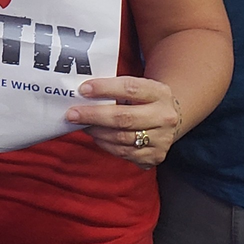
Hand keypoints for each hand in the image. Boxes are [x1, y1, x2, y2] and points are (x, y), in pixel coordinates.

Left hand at [65, 75, 184, 166]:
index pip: (130, 88)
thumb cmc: (145, 100)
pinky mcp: (155, 156)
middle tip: (72, 114)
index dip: (105, 88)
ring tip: (82, 125)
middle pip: (124, 118)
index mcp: (160, 93)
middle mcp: (164, 117)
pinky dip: (106, 145)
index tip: (83, 89)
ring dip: (97, 132)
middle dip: (94, 115)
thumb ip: (117, 88)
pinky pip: (124, 153)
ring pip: (121, 138)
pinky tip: (97, 136)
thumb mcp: (140, 87)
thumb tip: (84, 93)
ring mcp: (162, 139)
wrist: (171, 119)